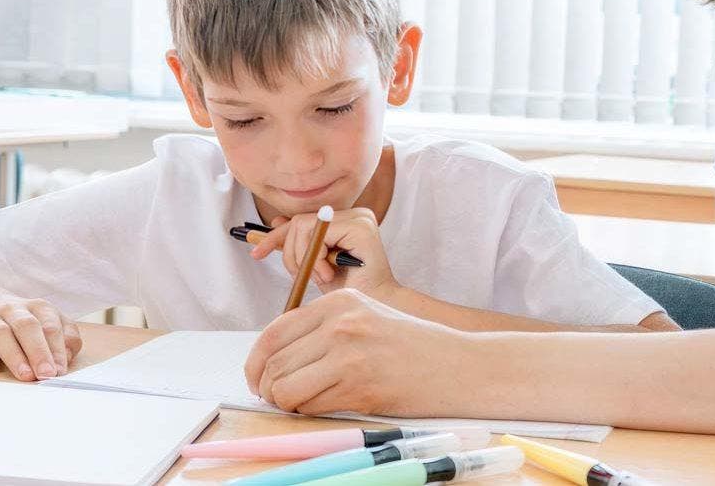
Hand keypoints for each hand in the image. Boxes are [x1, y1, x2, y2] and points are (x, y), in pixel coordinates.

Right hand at [0, 293, 81, 380]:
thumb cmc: (24, 323)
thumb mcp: (49, 323)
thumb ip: (65, 338)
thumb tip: (66, 360)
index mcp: (38, 307)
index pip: (50, 326)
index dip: (57, 349)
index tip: (59, 370)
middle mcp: (12, 309)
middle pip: (27, 326)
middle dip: (39, 351)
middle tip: (45, 374)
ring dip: (14, 355)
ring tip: (25, 375)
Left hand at [244, 289, 473, 415]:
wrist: (458, 366)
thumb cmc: (413, 346)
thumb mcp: (366, 317)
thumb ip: (324, 328)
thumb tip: (274, 358)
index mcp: (339, 302)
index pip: (274, 332)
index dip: (255, 362)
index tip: (257, 378)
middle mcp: (340, 323)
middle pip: (274, 362)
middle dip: (267, 387)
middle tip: (276, 399)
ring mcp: (349, 353)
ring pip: (285, 387)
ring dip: (284, 403)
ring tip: (300, 404)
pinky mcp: (358, 385)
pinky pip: (309, 405)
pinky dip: (307, 412)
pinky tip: (324, 406)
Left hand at [249, 208, 402, 303]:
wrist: (375, 310)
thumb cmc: (350, 294)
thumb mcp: (316, 267)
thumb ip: (301, 245)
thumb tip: (276, 222)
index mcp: (346, 222)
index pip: (302, 220)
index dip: (276, 235)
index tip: (256, 251)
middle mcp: (355, 214)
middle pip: (298, 221)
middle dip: (290, 253)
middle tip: (302, 276)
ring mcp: (360, 217)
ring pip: (302, 225)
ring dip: (303, 258)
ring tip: (322, 276)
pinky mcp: (360, 225)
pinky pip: (316, 232)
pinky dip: (314, 257)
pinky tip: (329, 273)